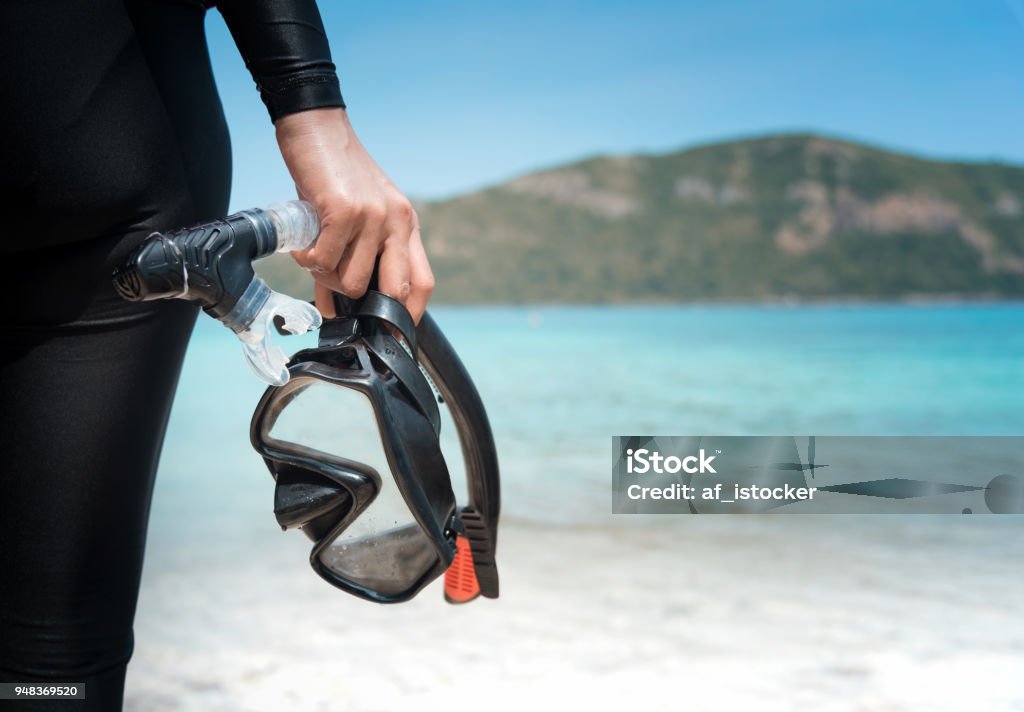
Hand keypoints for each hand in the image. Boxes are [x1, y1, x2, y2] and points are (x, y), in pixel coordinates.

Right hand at [275, 107, 433, 321]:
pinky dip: (308, 262)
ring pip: (352, 281)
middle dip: (369, 310)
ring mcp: (373, 216)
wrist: (317, 127)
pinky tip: (302, 246)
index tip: (391, 336)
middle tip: (342, 309)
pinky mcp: (344, 210)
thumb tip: (337, 307)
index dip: (408, 315)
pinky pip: (324, 262)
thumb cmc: (334, 177)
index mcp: (406, 225)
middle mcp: (396, 222)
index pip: (422, 283)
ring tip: (314, 258)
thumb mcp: (357, 217)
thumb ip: (355, 258)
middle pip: (395, 290)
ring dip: (326, 279)